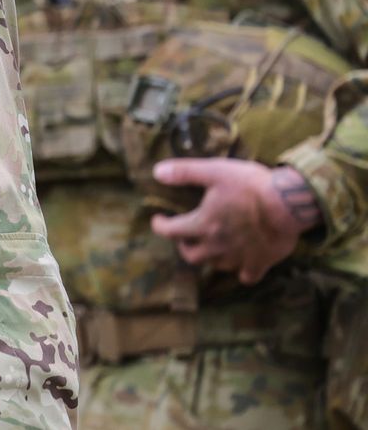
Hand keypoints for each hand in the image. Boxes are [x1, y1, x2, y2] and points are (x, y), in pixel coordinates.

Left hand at [150, 159, 321, 284]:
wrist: (289, 204)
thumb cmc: (250, 185)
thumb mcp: (214, 171)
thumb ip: (184, 172)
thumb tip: (157, 171)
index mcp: (202, 224)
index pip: (170, 231)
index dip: (160, 225)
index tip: (158, 219)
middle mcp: (216, 246)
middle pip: (191, 255)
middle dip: (184, 246)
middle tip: (185, 236)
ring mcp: (238, 257)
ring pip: (215, 266)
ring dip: (209, 258)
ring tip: (211, 246)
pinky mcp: (260, 263)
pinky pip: (246, 276)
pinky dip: (241, 272)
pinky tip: (242, 265)